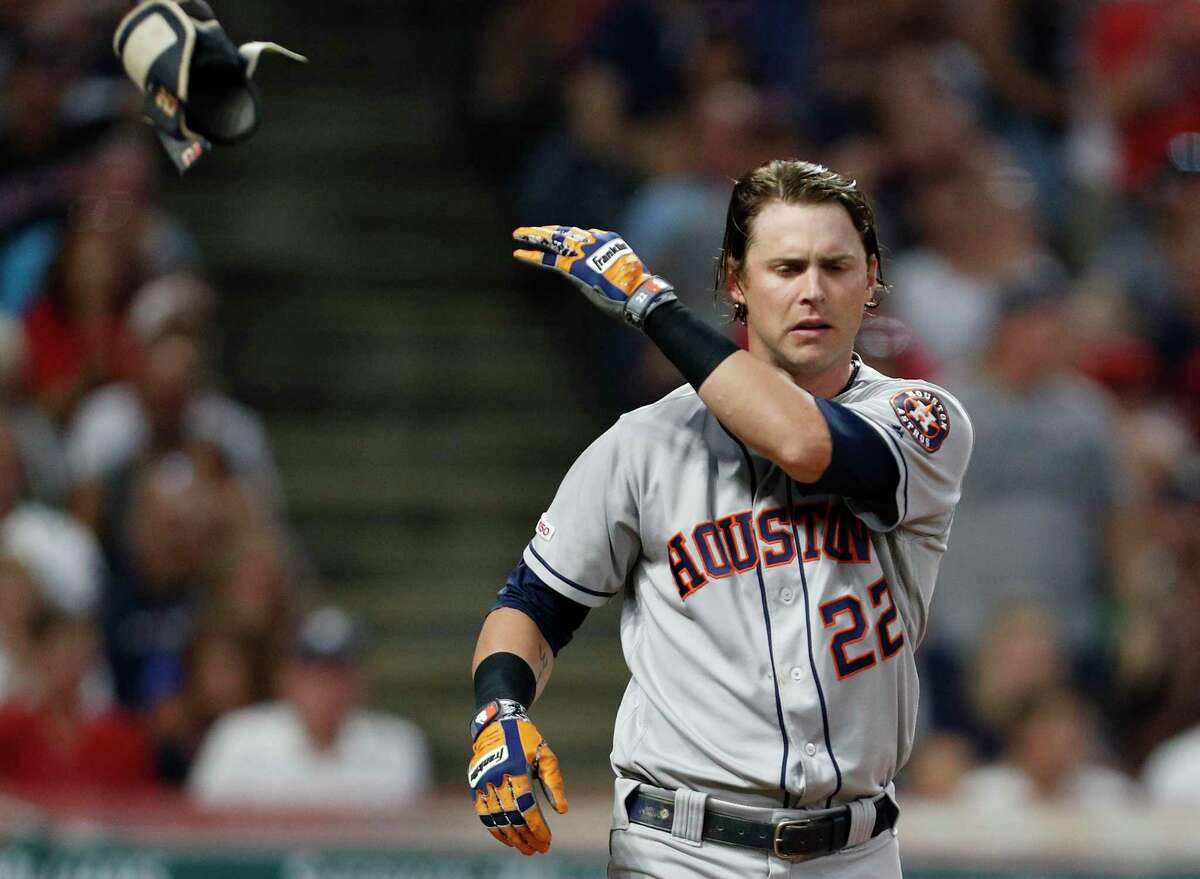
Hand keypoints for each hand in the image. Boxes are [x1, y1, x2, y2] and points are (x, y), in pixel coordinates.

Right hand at [468, 699, 567, 854]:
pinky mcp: (475, 786)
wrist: (497, 724)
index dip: (537, 826)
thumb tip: (561, 810)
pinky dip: (495, 830)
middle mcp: (497, 777)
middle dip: (527, 836)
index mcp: (516, 768)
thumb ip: (554, 783)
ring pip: (497, 819)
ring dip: (512, 838)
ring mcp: (483, 783)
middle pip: (512, 817)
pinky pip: (483, 814)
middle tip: (539, 849)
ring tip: (526, 849)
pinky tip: (507, 839)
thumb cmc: (526, 740)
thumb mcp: (545, 755)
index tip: (546, 840)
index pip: (526, 806)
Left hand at [512, 225, 674, 325]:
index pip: (580, 233)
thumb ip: (608, 266)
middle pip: (564, 232)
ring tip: (518, 234)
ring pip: (553, 240)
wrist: (638, 294)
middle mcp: (594, 241)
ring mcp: (583, 252)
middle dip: (544, 230)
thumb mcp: (622, 270)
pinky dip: (533, 256)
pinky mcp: (575, 267)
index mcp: (607, 240)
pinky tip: (518, 253)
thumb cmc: (635, 289)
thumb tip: (601, 272)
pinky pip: (549, 259)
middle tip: (527, 229)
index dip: (564, 233)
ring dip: (534, 236)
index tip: (555, 234)